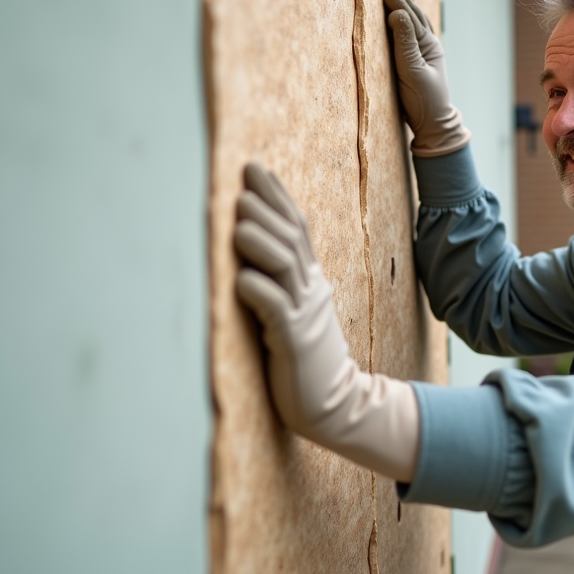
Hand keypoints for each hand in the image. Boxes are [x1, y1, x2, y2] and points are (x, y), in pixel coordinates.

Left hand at [233, 162, 418, 481]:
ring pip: (285, 269)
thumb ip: (279, 283)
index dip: (278, 196)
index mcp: (311, 282)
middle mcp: (311, 290)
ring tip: (238, 225)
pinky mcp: (294, 342)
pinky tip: (241, 278)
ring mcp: (304, 315)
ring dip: (261, 244)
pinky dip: (259, 292)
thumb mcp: (294, 313)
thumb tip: (250, 253)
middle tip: (244, 184)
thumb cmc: (307, 360)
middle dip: (267, 209)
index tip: (256, 169)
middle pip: (291, 240)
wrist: (335, 405)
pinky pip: (276, 311)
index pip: (297, 228)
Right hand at [384, 0, 470, 156]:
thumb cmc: (423, 102)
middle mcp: (427, 46)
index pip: (411, 19)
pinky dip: (406, 21)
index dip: (399, 2)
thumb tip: (397, 14)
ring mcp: (423, 53)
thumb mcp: (412, 72)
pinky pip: (411, 35)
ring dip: (404, 5)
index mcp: (428, 46)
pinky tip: (401, 15)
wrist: (433, 125)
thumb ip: (404, 43)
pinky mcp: (416, 62)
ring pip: (414, 23)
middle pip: (414, 16)